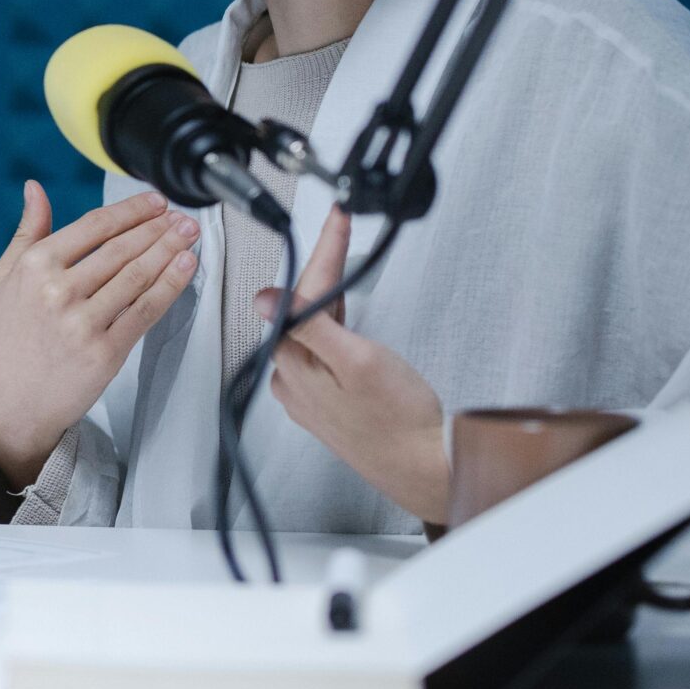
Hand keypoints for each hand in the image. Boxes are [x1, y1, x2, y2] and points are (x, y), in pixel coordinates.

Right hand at [0, 182, 199, 492]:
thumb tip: (34, 189)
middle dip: (158, 227)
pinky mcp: (104, 353)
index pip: (93, 226)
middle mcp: (58, 291)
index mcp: (34, 267)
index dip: (130, 210)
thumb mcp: (0, 280)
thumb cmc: (3, 343)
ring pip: (138, 276)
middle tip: (181, 216)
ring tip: (188, 236)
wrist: (8, 407)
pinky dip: (170, 286)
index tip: (153, 202)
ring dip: (169, 250)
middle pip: (121, 249)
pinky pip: (145, 311)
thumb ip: (25, 233)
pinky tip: (184, 268)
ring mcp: (83, 323)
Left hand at [254, 207, 448, 523]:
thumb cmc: (400, 420)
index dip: (324, 253)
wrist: (424, 467)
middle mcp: (292, 380)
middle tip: (340, 227)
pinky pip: (321, 351)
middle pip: (303, 308)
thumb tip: (265, 298)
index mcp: (293, 365)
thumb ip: (309, 327)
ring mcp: (308, 392)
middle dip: (324, 267)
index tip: (337, 221)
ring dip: (327, 293)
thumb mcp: (358, 362)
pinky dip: (332, 323)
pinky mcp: (326, 401)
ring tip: (342, 257)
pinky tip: (341, 312)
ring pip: (311, 328)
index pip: (302, 295)